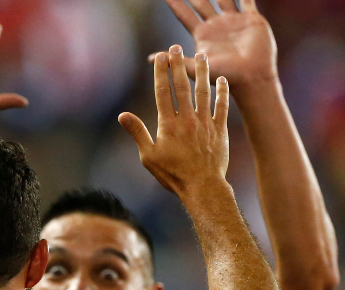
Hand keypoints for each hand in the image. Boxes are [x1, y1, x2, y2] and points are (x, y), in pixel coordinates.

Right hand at [119, 45, 229, 197]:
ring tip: (202, 56)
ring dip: (202, 72)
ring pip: (204, 92)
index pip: (163, 92)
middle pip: (181, 86)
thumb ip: (137, 133)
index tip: (160, 57)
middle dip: (178, 65)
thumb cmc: (172, 174)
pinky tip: (222, 80)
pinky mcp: (220, 130)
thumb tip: (122, 115)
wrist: (202, 187)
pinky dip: (222, 93)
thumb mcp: (148, 156)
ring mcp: (205, 123)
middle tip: (176, 47)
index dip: (161, 72)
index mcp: (168, 124)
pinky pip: (222, 107)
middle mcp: (187, 119)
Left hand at [150, 0, 276, 88]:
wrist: (251, 78)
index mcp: (202, 34)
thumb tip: (150, 59)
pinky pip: (247, 0)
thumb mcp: (195, 69)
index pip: (184, 14)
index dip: (175, 3)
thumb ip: (175, 61)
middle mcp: (216, 25)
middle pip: (201, 3)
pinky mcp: (251, 19)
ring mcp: (233, 21)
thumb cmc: (224, 76)